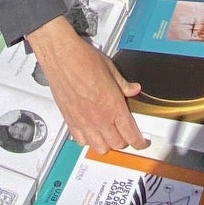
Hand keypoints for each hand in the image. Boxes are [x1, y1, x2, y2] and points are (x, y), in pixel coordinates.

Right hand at [26, 18, 146, 153]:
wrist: (62, 56)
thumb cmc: (84, 59)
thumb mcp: (111, 69)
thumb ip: (124, 84)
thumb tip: (134, 89)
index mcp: (114, 105)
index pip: (131, 134)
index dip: (139, 142)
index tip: (142, 142)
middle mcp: (100, 118)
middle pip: (117, 144)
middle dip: (125, 141)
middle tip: (126, 134)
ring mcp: (84, 122)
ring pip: (100, 147)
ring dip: (107, 144)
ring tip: (109, 135)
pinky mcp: (70, 120)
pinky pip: (81, 141)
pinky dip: (88, 140)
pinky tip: (91, 131)